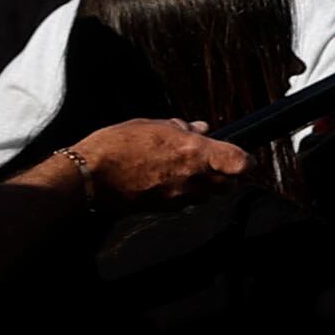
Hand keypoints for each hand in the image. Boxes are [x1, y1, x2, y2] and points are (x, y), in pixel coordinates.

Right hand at [26, 118, 250, 209]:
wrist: (89, 178)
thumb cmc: (117, 146)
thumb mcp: (152, 125)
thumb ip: (181, 128)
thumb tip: (200, 128)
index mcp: (195, 152)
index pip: (240, 162)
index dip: (245, 159)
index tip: (242, 156)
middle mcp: (194, 178)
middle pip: (230, 184)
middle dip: (227, 174)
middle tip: (213, 162)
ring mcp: (181, 196)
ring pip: (210, 195)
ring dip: (207, 185)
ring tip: (187, 170)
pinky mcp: (167, 208)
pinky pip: (188, 202)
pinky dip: (187, 193)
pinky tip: (169, 180)